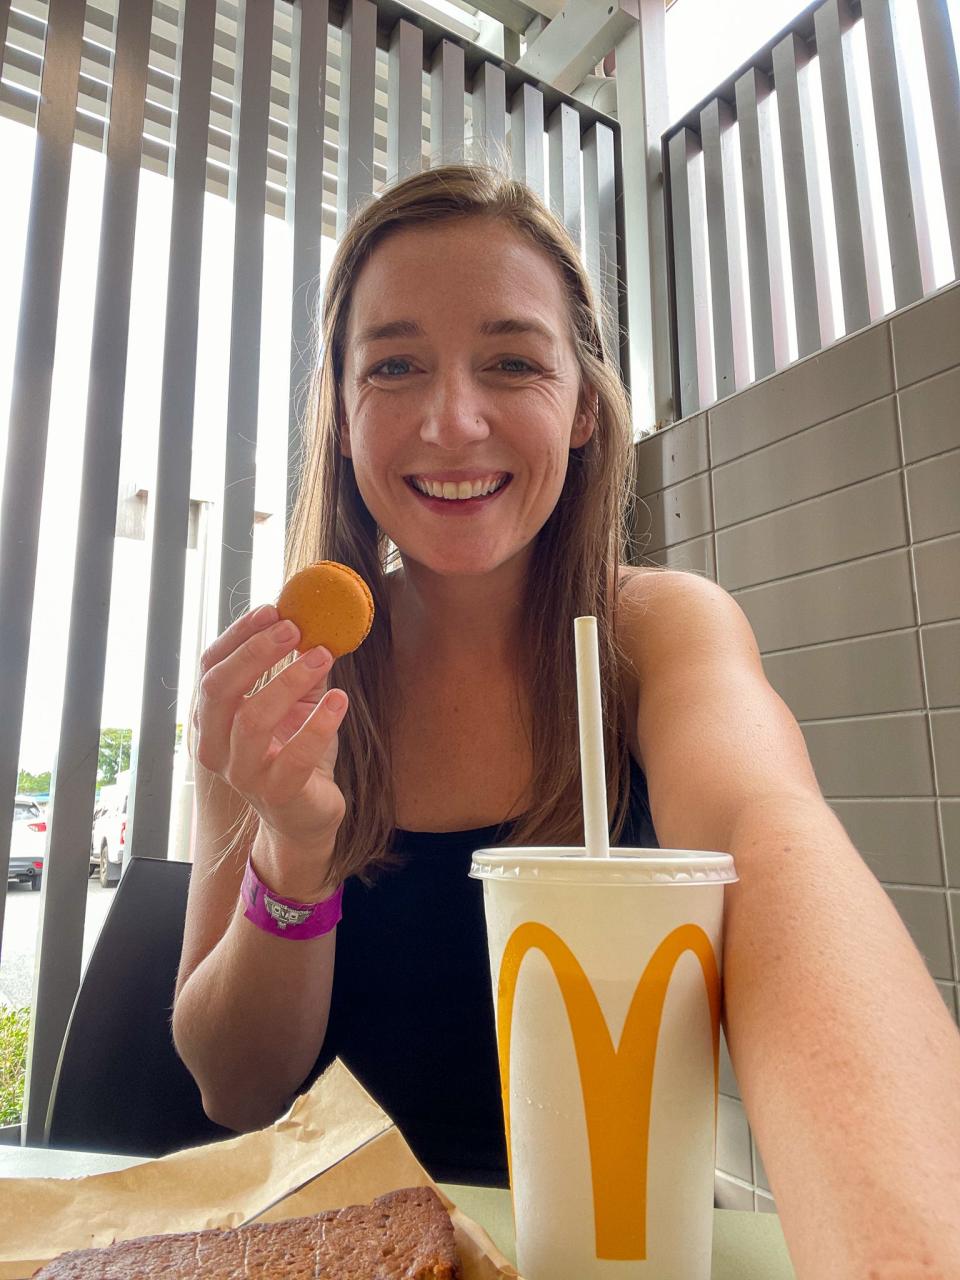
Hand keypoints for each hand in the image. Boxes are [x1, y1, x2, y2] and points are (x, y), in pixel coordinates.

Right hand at [194, 604, 348, 897]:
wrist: (306, 815)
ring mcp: (243, 774)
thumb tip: (314, 619)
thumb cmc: (294, 751)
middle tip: (294, 628)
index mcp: (213, 719)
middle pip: (219, 689)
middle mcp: (216, 746)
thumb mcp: (293, 703)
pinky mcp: (277, 794)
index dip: (238, 636)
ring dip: (288, 681)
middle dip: (255, 652)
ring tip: (322, 656)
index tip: (272, 609)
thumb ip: (295, 667)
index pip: (210, 668)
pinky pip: (294, 755)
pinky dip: (319, 724)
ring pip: (252, 720)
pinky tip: (340, 700)